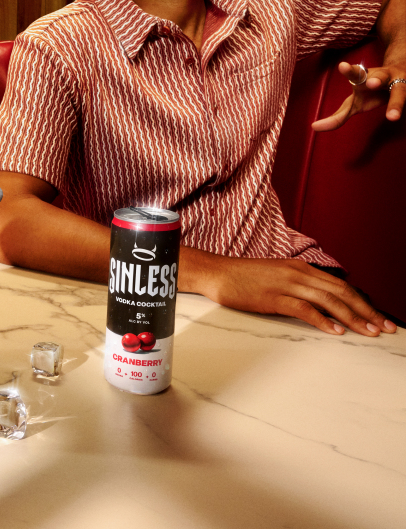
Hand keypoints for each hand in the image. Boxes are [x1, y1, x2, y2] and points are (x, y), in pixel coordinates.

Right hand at [184, 251, 395, 335]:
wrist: (216, 272)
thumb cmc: (242, 278)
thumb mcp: (276, 278)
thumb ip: (298, 287)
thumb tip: (319, 304)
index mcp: (300, 268)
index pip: (340, 286)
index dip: (363, 302)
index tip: (379, 318)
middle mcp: (298, 273)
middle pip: (341, 293)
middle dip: (366, 311)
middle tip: (385, 328)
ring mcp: (286, 284)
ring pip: (328, 300)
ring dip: (352, 317)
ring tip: (368, 332)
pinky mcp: (273, 296)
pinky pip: (303, 308)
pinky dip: (322, 320)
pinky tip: (335, 331)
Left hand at [311, 61, 405, 130]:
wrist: (402, 73)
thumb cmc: (372, 93)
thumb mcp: (355, 104)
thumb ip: (338, 116)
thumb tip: (314, 127)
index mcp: (366, 78)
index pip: (357, 74)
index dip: (350, 70)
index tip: (342, 66)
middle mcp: (384, 77)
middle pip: (381, 77)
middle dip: (377, 79)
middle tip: (372, 83)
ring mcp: (401, 83)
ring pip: (400, 91)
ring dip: (396, 103)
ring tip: (392, 117)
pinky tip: (402, 116)